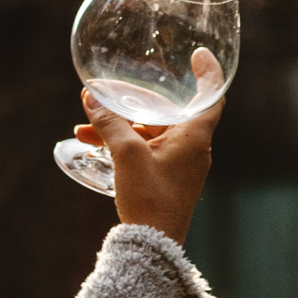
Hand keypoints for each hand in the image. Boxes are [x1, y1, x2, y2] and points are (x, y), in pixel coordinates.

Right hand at [76, 83, 219, 244]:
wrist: (153, 242)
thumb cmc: (150, 197)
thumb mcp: (127, 155)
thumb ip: (110, 123)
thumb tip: (93, 97)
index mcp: (195, 137)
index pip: (211, 96)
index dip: (208, 73)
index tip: (197, 55)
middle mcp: (193, 148)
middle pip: (167, 114)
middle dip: (133, 105)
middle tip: (108, 95)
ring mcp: (180, 164)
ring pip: (150, 134)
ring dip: (120, 129)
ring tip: (85, 128)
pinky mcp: (166, 178)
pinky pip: (145, 151)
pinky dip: (124, 145)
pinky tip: (95, 146)